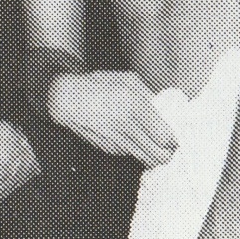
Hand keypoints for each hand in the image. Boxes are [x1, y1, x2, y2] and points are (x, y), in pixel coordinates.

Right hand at [49, 71, 176, 165]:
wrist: (64, 99)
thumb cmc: (96, 84)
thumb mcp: (126, 79)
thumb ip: (149, 94)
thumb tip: (166, 110)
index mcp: (132, 104)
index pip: (164, 135)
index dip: (173, 140)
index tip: (175, 138)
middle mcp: (124, 124)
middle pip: (156, 154)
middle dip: (167, 155)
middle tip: (169, 149)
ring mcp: (114, 138)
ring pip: (143, 158)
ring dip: (152, 156)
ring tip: (155, 148)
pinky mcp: (106, 147)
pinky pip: (128, 154)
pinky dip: (134, 151)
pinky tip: (133, 141)